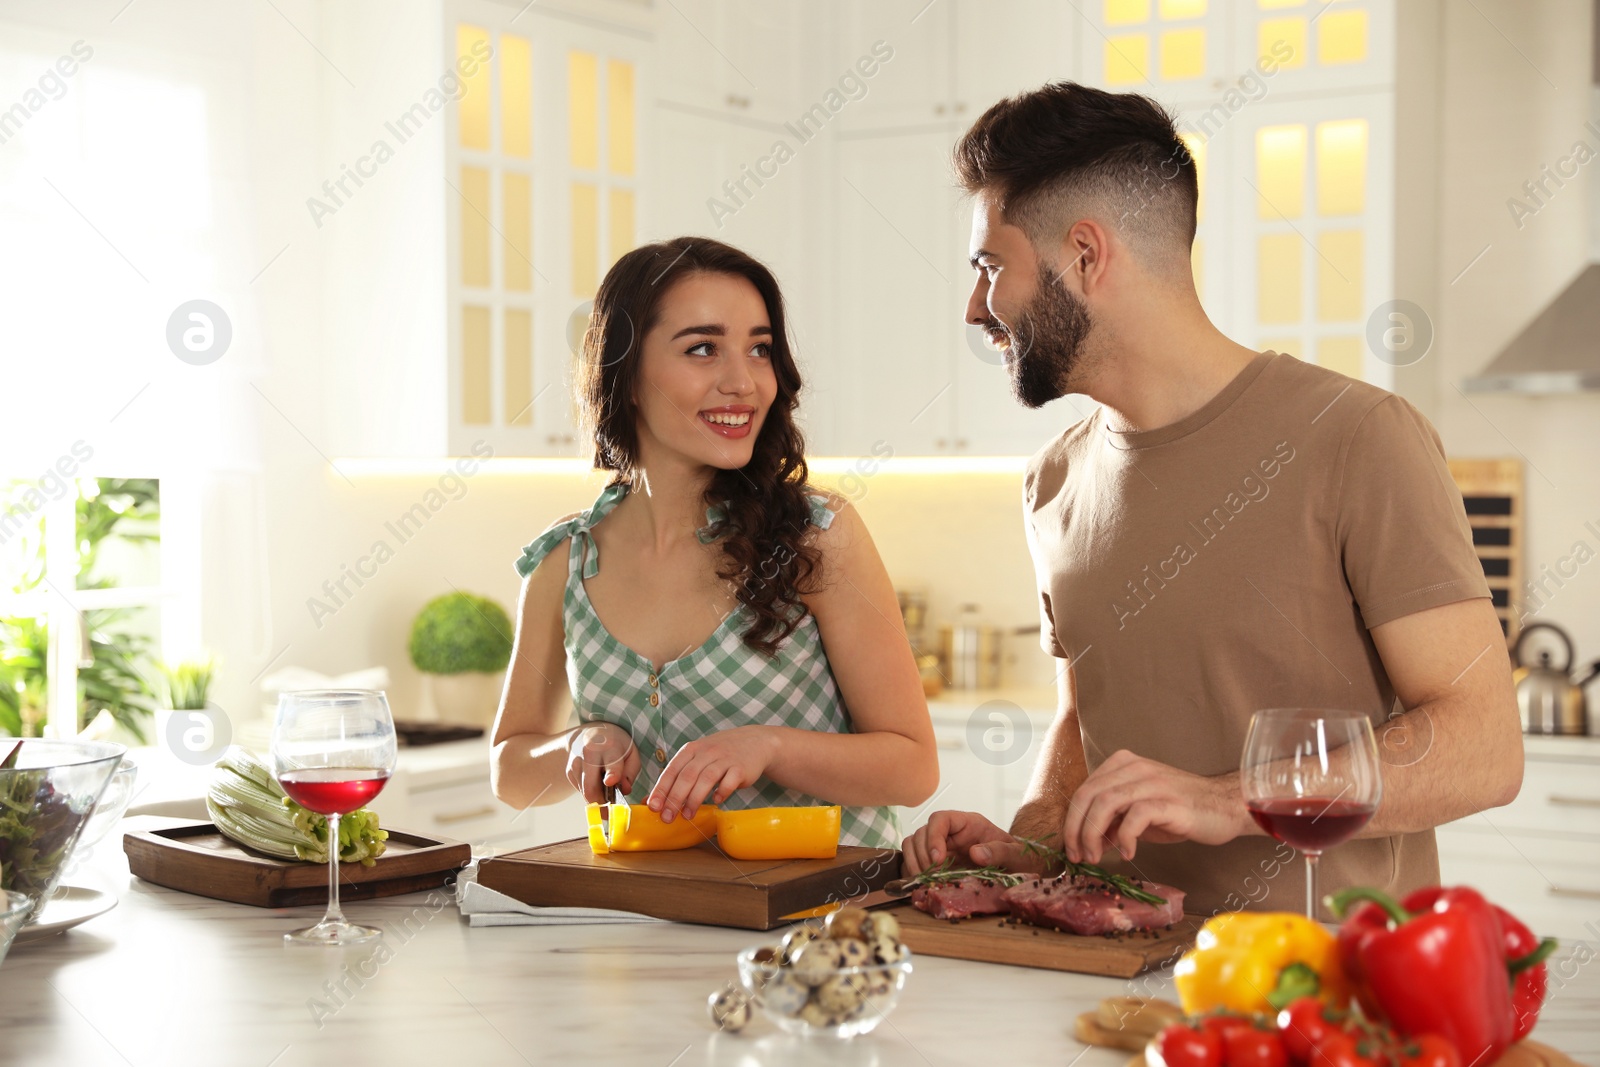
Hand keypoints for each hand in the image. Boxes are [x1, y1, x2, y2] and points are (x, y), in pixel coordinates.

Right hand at [565, 722, 639, 803]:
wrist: (591, 733)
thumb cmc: (615, 745)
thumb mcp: (631, 753)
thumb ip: (631, 772)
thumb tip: (624, 790)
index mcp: (609, 746)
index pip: (610, 762)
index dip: (612, 773)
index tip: (611, 782)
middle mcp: (589, 753)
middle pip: (591, 786)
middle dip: (602, 804)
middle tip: (612, 813)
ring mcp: (576, 762)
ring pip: (585, 792)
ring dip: (598, 799)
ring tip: (608, 793)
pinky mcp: (569, 771)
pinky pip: (581, 790)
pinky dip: (591, 792)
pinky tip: (597, 782)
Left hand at [646, 726, 777, 821]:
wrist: (754, 742)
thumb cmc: (719, 754)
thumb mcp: (697, 759)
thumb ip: (677, 777)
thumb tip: (650, 801)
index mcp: (691, 750)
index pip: (672, 770)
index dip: (661, 789)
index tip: (653, 807)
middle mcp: (706, 752)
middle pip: (687, 776)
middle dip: (675, 798)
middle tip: (667, 817)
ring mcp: (724, 758)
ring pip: (706, 778)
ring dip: (695, 799)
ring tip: (687, 816)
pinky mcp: (741, 767)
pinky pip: (730, 780)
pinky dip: (721, 791)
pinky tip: (716, 801)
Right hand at [900, 811, 1052, 876]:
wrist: (1019, 868)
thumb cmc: (1019, 857)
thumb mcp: (1016, 855)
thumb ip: (999, 851)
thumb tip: (975, 853)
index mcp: (967, 824)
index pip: (940, 819)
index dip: (934, 837)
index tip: (938, 859)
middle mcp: (950, 833)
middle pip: (922, 833)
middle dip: (922, 855)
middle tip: (932, 876)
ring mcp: (941, 847)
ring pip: (913, 844)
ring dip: (914, 863)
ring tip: (926, 881)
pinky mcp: (936, 862)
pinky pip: (914, 860)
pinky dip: (913, 871)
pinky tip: (924, 884)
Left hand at [1062, 749, 1247, 863]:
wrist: (1225, 806)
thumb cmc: (1181, 810)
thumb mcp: (1138, 812)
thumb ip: (1112, 819)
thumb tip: (1086, 842)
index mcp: (1122, 764)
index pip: (1084, 790)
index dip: (1072, 821)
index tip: (1072, 848)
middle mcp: (1134, 767)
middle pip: (1088, 795)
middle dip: (1076, 829)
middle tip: (1078, 856)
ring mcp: (1151, 782)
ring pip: (1105, 803)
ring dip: (1093, 834)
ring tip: (1097, 856)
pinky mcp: (1168, 801)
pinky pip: (1134, 817)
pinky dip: (1124, 838)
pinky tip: (1128, 853)